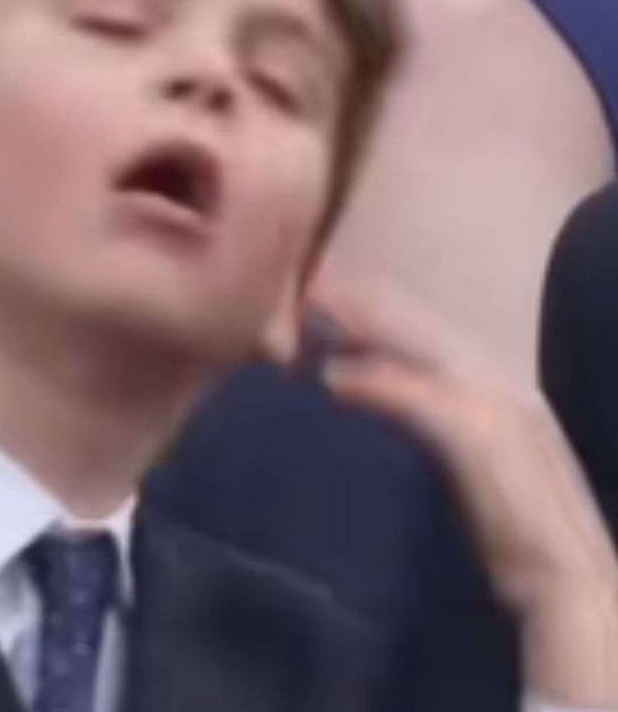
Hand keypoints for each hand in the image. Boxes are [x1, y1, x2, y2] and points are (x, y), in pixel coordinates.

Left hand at [310, 281, 617, 705]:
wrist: (567, 583)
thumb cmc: (517, 532)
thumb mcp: (470, 463)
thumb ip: (431, 423)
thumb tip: (376, 395)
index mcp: (506, 389)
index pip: (434, 333)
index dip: (382, 313)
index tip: (332, 298)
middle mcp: (505, 386)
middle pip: (421, 328)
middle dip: (364, 306)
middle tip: (306, 290)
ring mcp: (498, 408)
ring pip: (416, 351)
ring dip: (361, 331)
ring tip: (307, 317)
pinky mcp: (482, 438)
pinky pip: (416, 398)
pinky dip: (374, 384)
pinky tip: (330, 382)